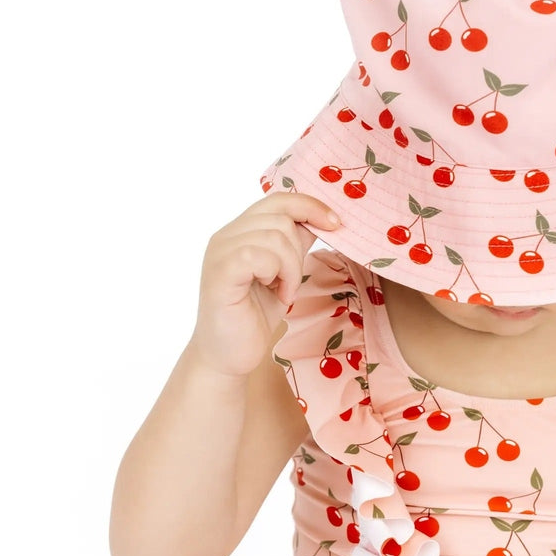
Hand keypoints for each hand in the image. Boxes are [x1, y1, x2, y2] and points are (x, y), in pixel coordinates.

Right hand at [189, 192, 340, 377]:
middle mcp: (225, 235)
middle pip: (281, 216)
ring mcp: (220, 252)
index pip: (278, 199)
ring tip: (282, 291)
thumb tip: (321, 217)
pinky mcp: (220, 273)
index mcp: (239, 231)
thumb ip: (294, 243)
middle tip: (290, 282)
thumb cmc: (253, 316)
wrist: (228, 356)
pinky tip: (275, 295)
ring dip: (290, 269)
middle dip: (298, 252)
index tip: (335, 224)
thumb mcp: (283, 273)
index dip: (310, 206)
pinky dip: (278, 276)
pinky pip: (260, 256)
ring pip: (275, 236)